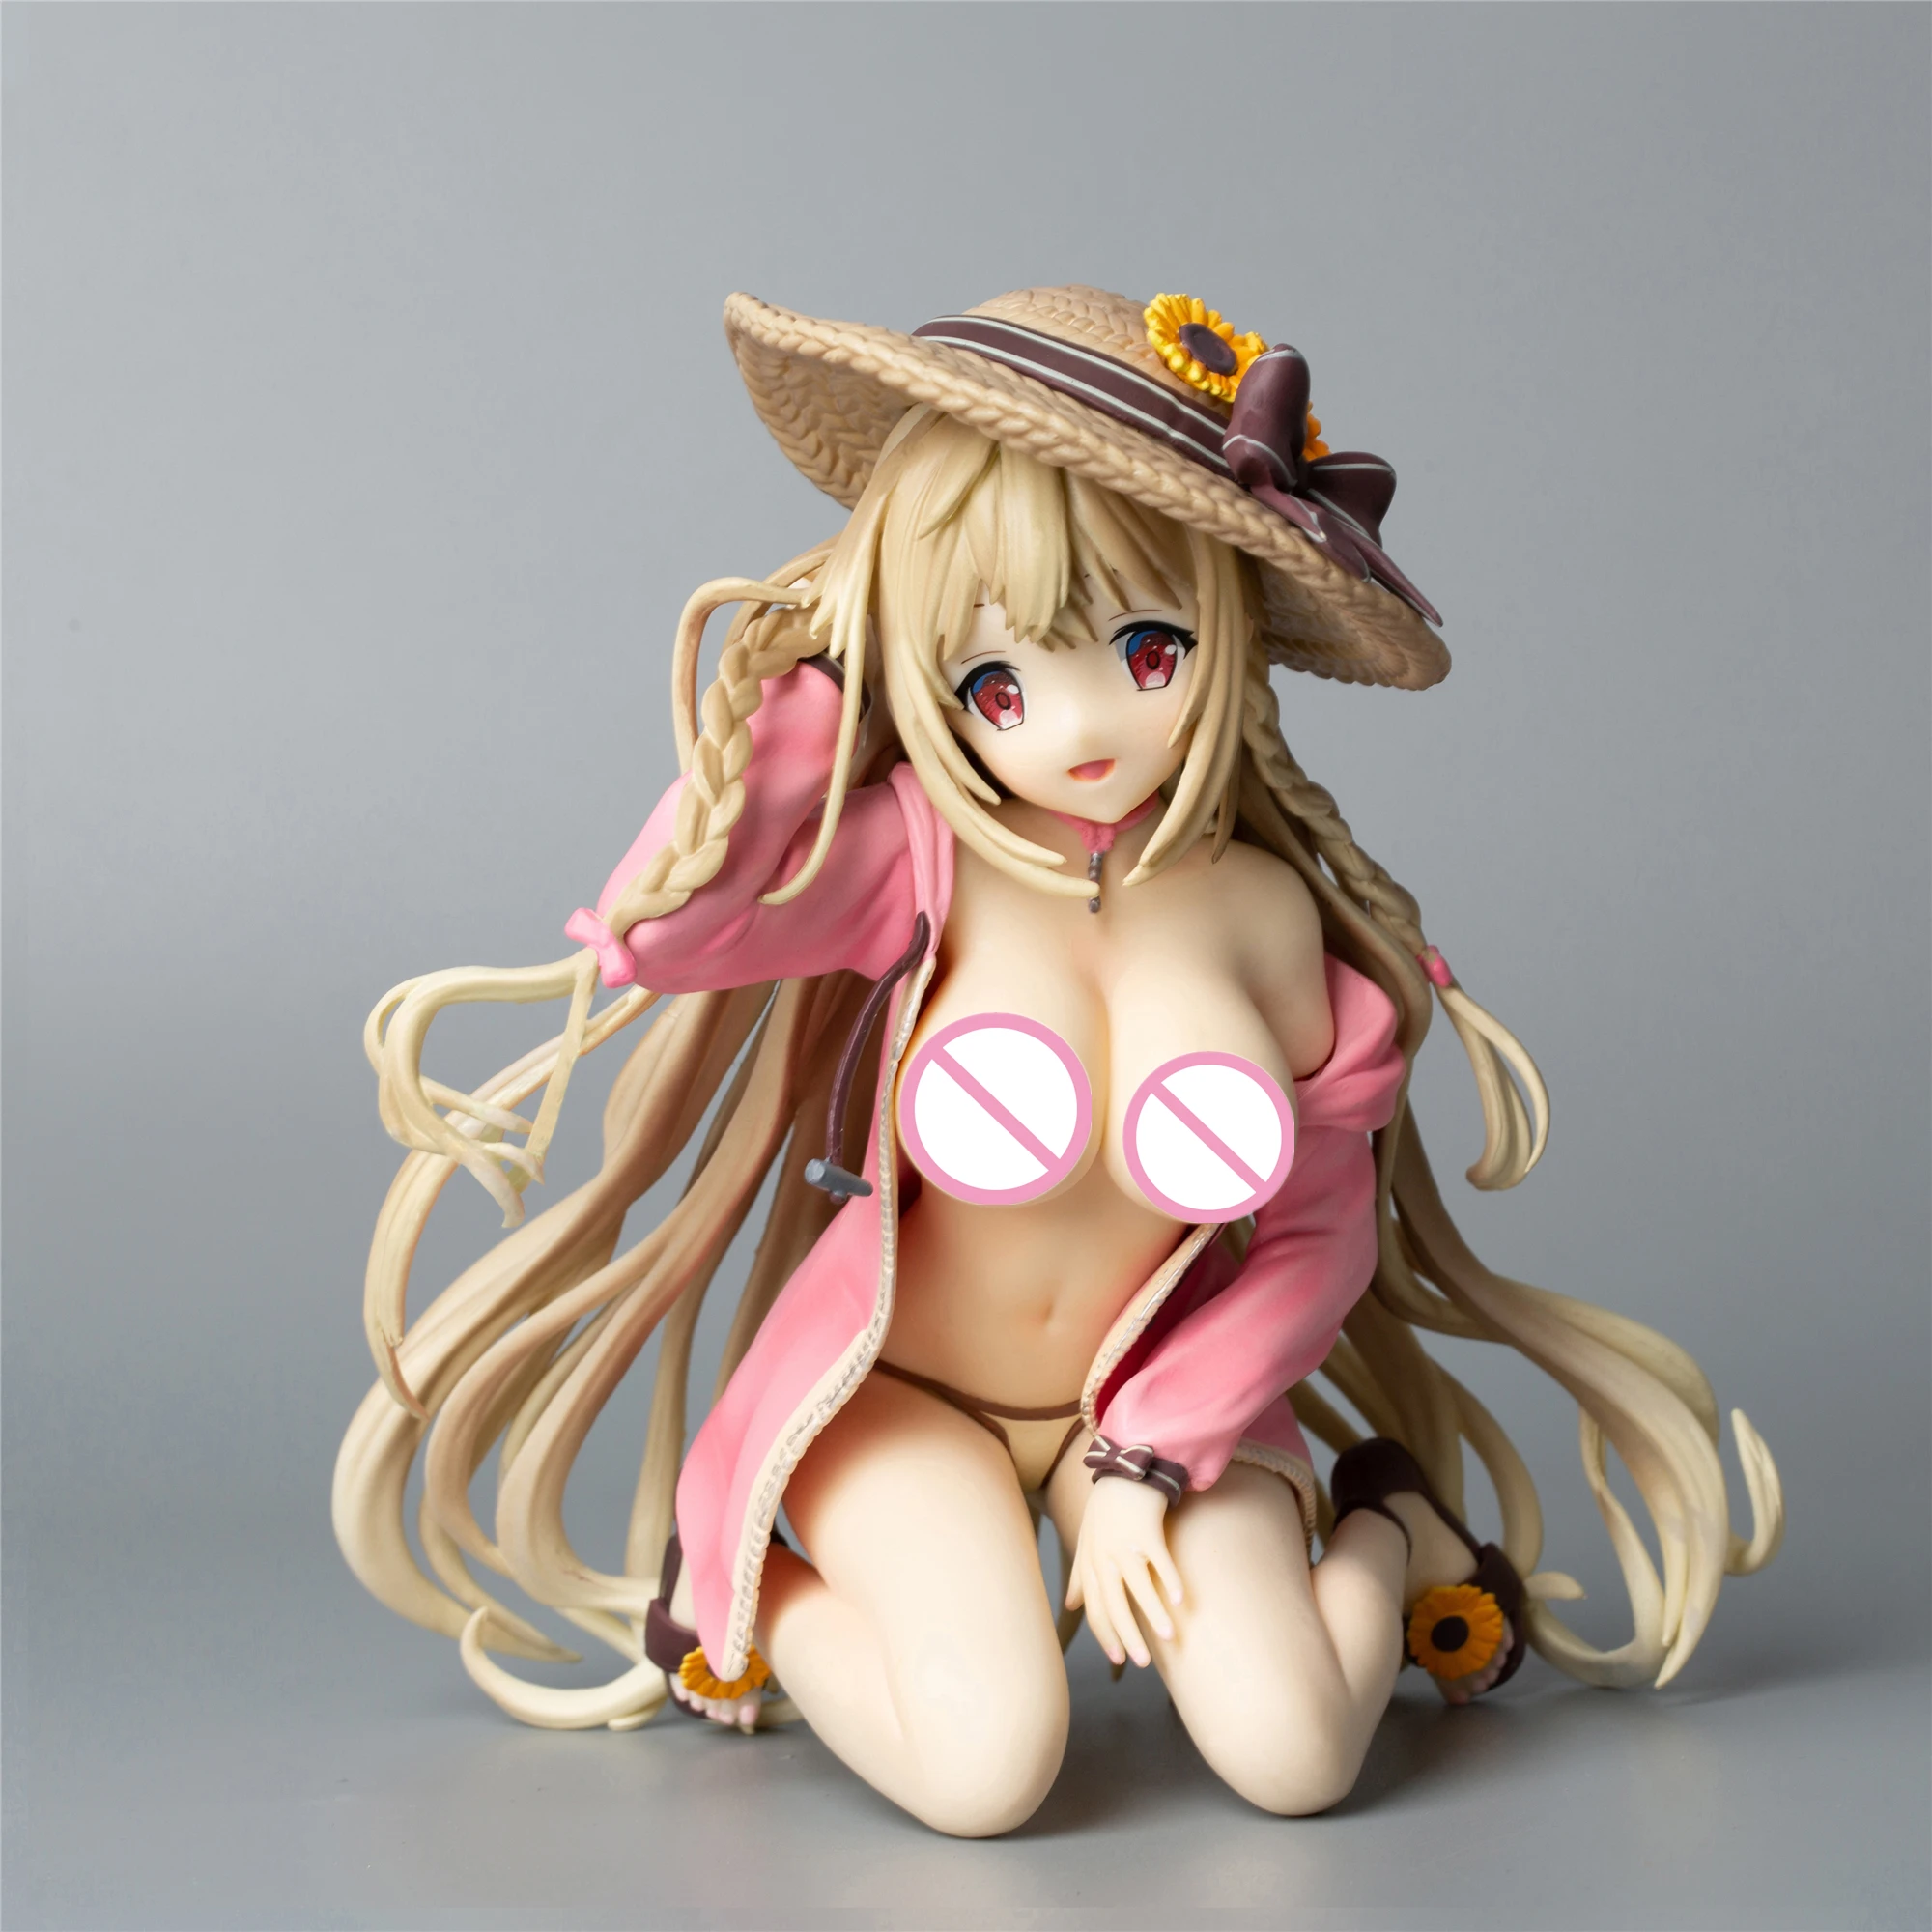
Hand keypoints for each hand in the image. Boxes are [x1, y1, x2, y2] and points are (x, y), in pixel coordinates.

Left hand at [1064, 1477, 1183, 1668]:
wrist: (1123, 1472)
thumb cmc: (1105, 1512)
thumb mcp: (1086, 1543)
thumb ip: (1079, 1576)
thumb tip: (1069, 1606)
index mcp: (1090, 1563)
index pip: (1096, 1608)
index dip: (1106, 1635)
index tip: (1119, 1659)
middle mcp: (1104, 1557)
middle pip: (1115, 1604)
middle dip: (1129, 1636)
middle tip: (1143, 1663)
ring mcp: (1125, 1544)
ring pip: (1139, 1586)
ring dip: (1154, 1614)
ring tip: (1169, 1638)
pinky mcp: (1146, 1530)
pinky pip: (1160, 1561)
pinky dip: (1171, 1580)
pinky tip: (1182, 1600)